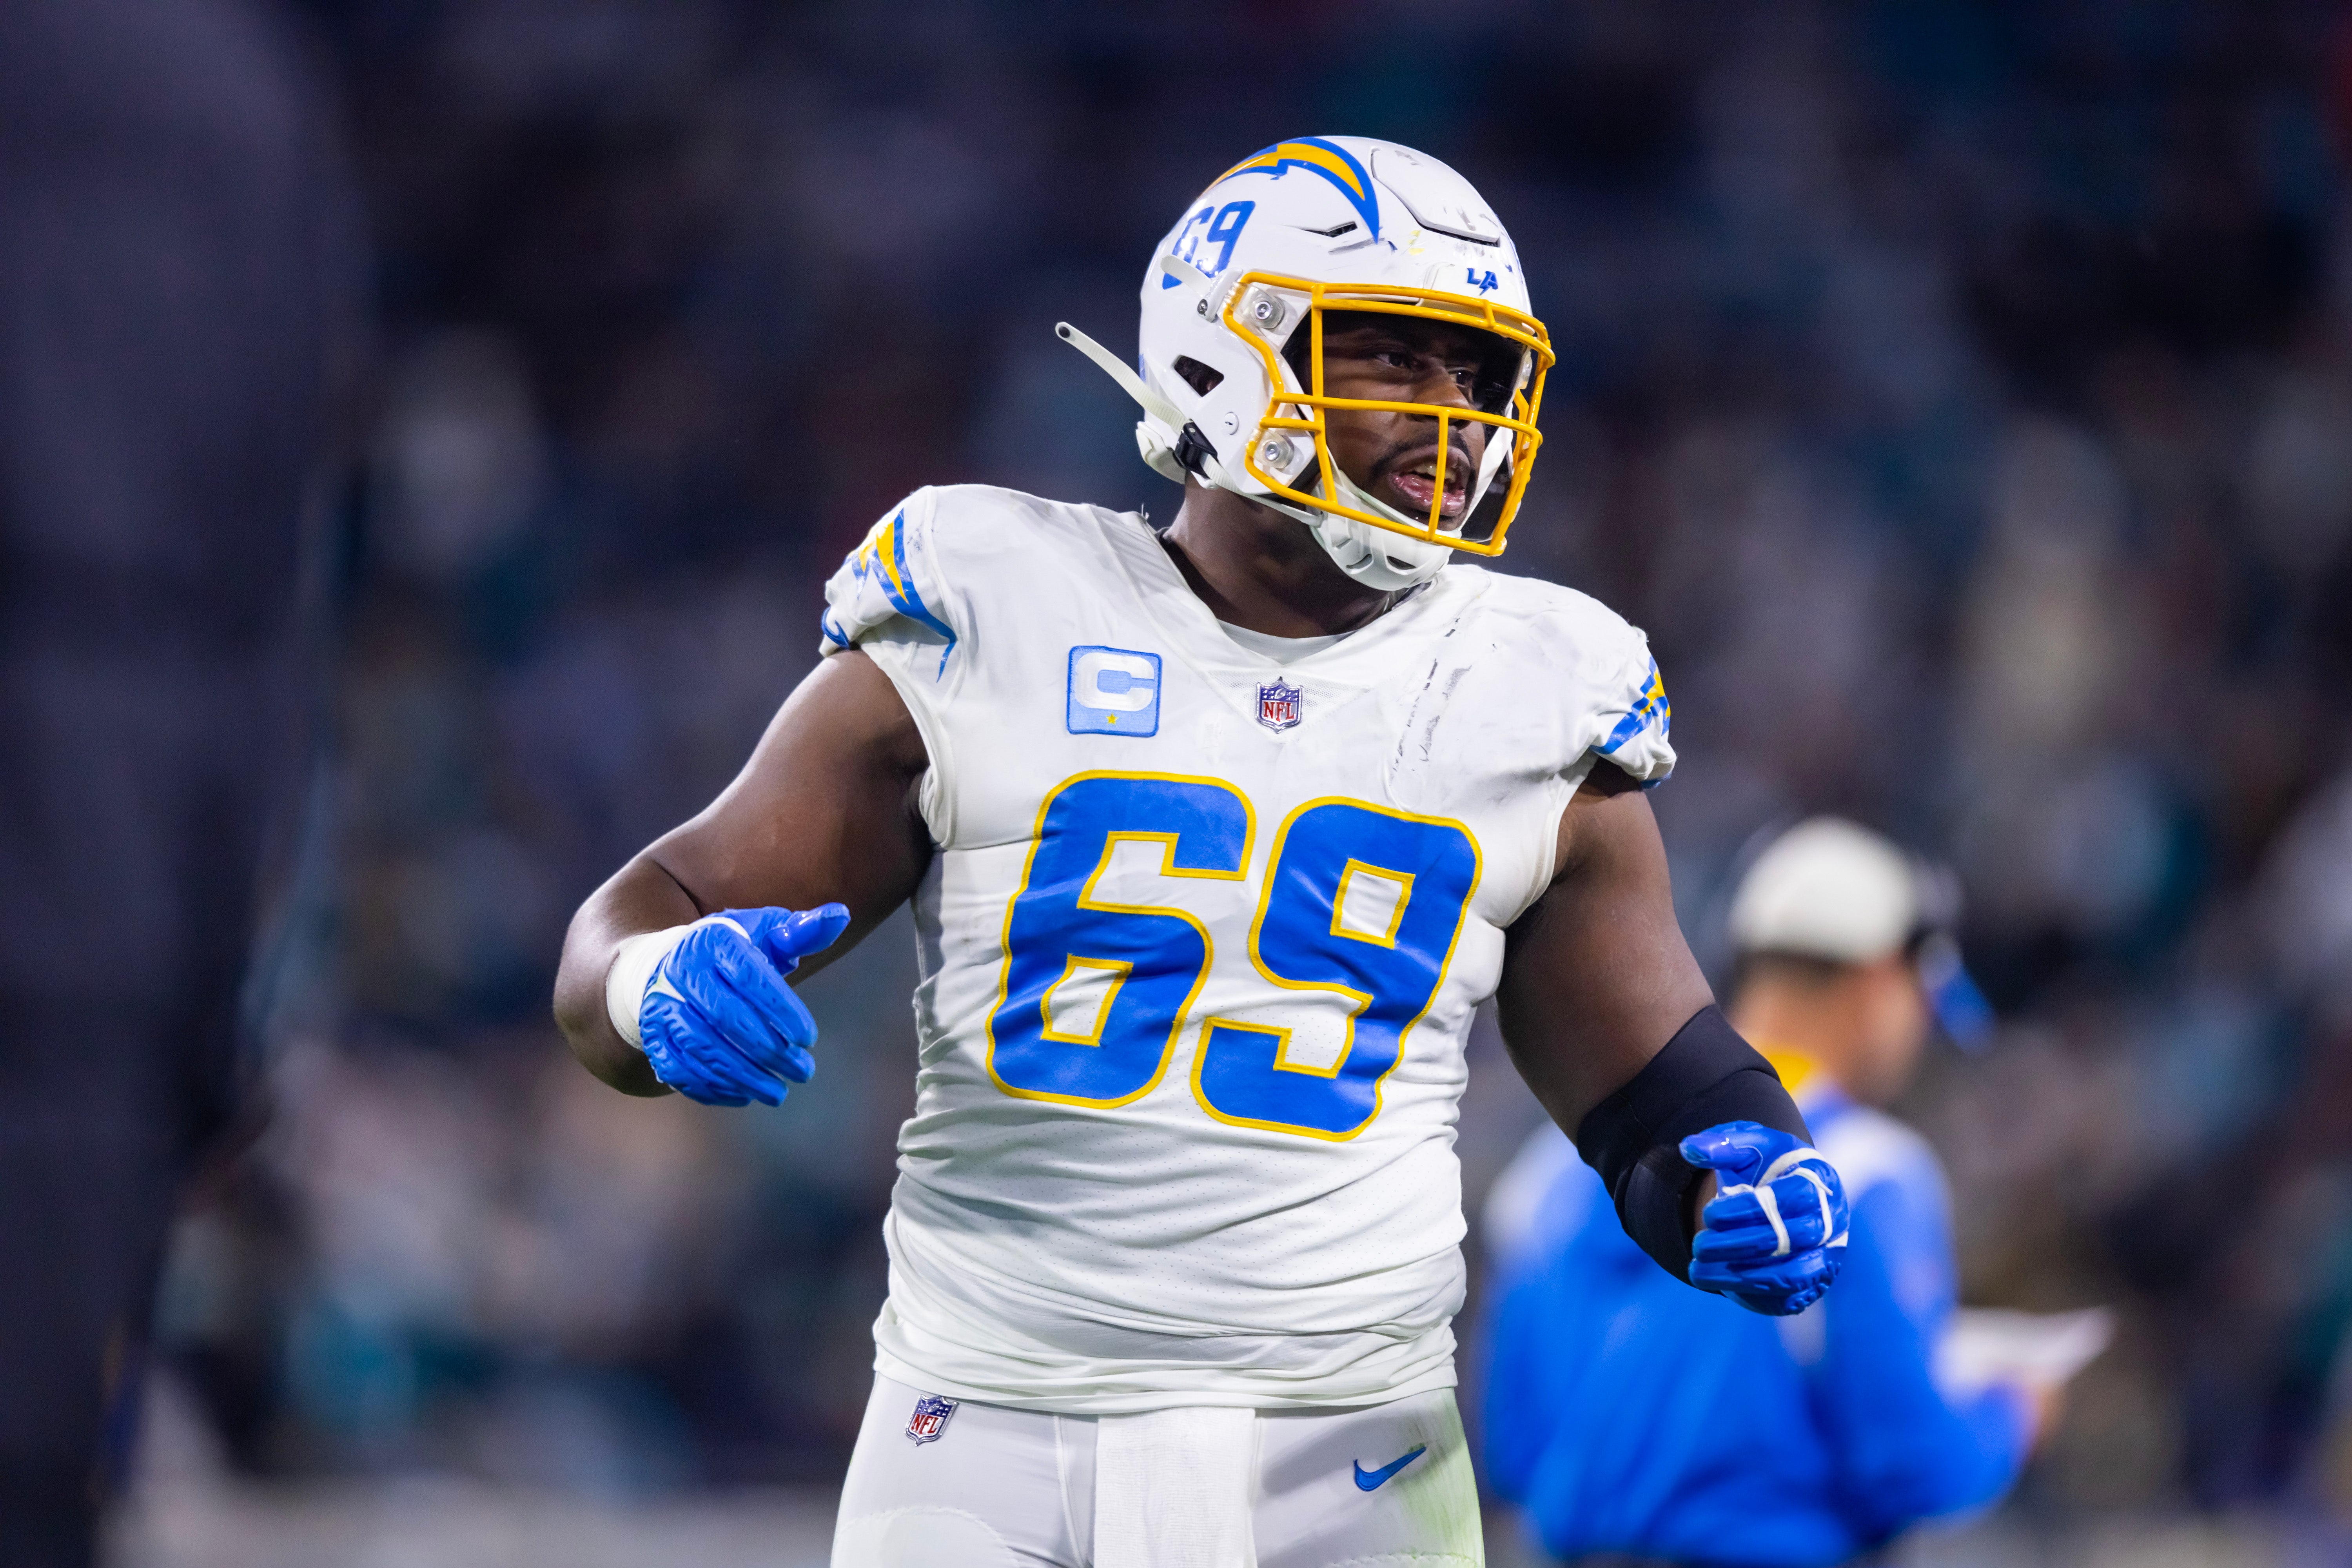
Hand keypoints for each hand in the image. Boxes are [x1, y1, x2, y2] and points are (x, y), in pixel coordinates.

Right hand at [639, 904, 849, 1105]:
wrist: (661, 967)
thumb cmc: (727, 952)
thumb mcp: (762, 933)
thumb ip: (800, 931)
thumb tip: (840, 916)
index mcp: (712, 942)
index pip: (749, 977)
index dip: (781, 1010)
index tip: (809, 1038)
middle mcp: (680, 972)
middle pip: (727, 1017)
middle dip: (770, 1050)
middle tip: (804, 1071)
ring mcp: (661, 1007)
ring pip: (703, 1049)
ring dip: (745, 1076)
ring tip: (780, 1092)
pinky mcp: (653, 1038)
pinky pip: (679, 1069)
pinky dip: (712, 1087)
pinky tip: (744, 1095)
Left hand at [1682, 1121, 1848, 1315]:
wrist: (1784, 1197)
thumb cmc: (1768, 1168)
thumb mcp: (1750, 1147)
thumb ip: (1725, 1143)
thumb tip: (1690, 1148)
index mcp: (1821, 1180)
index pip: (1795, 1197)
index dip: (1750, 1208)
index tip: (1709, 1213)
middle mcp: (1832, 1221)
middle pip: (1792, 1238)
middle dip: (1738, 1244)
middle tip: (1698, 1245)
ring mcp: (1827, 1256)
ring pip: (1790, 1274)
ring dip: (1739, 1276)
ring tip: (1696, 1272)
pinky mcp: (1813, 1284)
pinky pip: (1787, 1296)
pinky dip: (1751, 1292)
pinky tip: (1717, 1283)